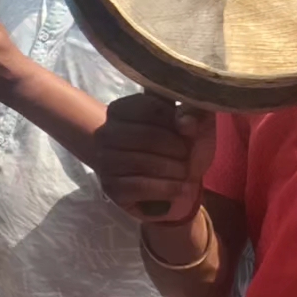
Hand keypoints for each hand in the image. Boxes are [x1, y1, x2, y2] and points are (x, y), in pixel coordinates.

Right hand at [94, 92, 215, 222]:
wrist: (152, 183)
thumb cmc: (167, 147)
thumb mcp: (180, 126)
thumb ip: (187, 116)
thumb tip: (187, 121)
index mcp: (119, 110)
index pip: (150, 108)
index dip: (175, 119)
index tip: (190, 129)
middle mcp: (105, 134)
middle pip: (149, 136)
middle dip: (177, 147)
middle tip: (188, 155)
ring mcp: (106, 162)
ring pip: (145, 163)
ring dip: (175, 169)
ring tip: (186, 172)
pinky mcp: (112, 188)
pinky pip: (143, 187)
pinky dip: (168, 188)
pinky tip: (182, 188)